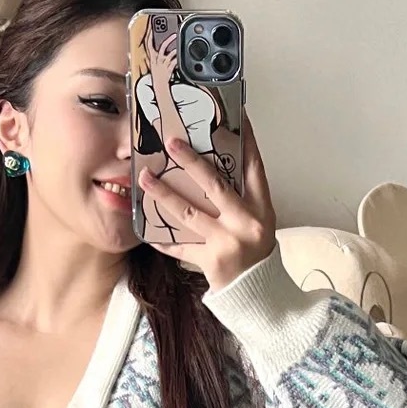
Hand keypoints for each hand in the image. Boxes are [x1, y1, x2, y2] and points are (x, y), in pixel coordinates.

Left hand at [140, 116, 275, 291]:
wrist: (261, 293)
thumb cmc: (256, 251)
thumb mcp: (259, 221)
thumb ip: (242, 197)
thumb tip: (211, 165)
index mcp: (262, 208)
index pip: (254, 166)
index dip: (245, 140)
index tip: (234, 114)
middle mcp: (246, 222)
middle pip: (216, 185)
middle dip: (192, 162)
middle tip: (171, 142)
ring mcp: (228, 242)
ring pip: (190, 213)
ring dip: (164, 194)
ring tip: (145, 178)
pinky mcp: (211, 261)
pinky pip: (180, 247)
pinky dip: (162, 239)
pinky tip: (144, 228)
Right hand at [152, 29, 179, 88]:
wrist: (159, 87)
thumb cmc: (158, 75)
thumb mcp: (155, 63)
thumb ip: (159, 55)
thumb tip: (166, 46)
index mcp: (152, 58)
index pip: (149, 45)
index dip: (150, 36)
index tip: (152, 29)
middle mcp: (156, 61)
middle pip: (161, 47)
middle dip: (168, 40)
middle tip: (175, 34)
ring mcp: (162, 65)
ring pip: (168, 55)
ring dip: (174, 50)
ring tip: (179, 46)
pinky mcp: (167, 70)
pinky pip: (173, 63)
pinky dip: (177, 59)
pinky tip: (180, 56)